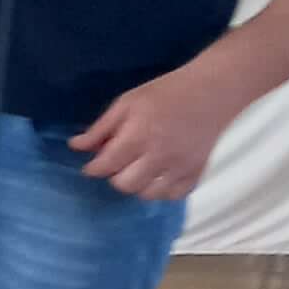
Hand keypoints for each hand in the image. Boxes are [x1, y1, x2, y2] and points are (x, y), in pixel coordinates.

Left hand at [72, 63, 239, 200]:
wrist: (212, 92)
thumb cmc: (165, 93)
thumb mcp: (127, 103)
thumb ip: (101, 128)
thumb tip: (76, 146)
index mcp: (138, 136)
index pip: (106, 166)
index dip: (93, 168)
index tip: (91, 166)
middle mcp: (159, 157)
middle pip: (124, 184)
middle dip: (114, 176)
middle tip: (117, 164)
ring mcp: (180, 168)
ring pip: (148, 194)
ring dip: (137, 185)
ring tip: (137, 169)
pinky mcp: (197, 173)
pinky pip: (173, 195)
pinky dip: (161, 190)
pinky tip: (158, 176)